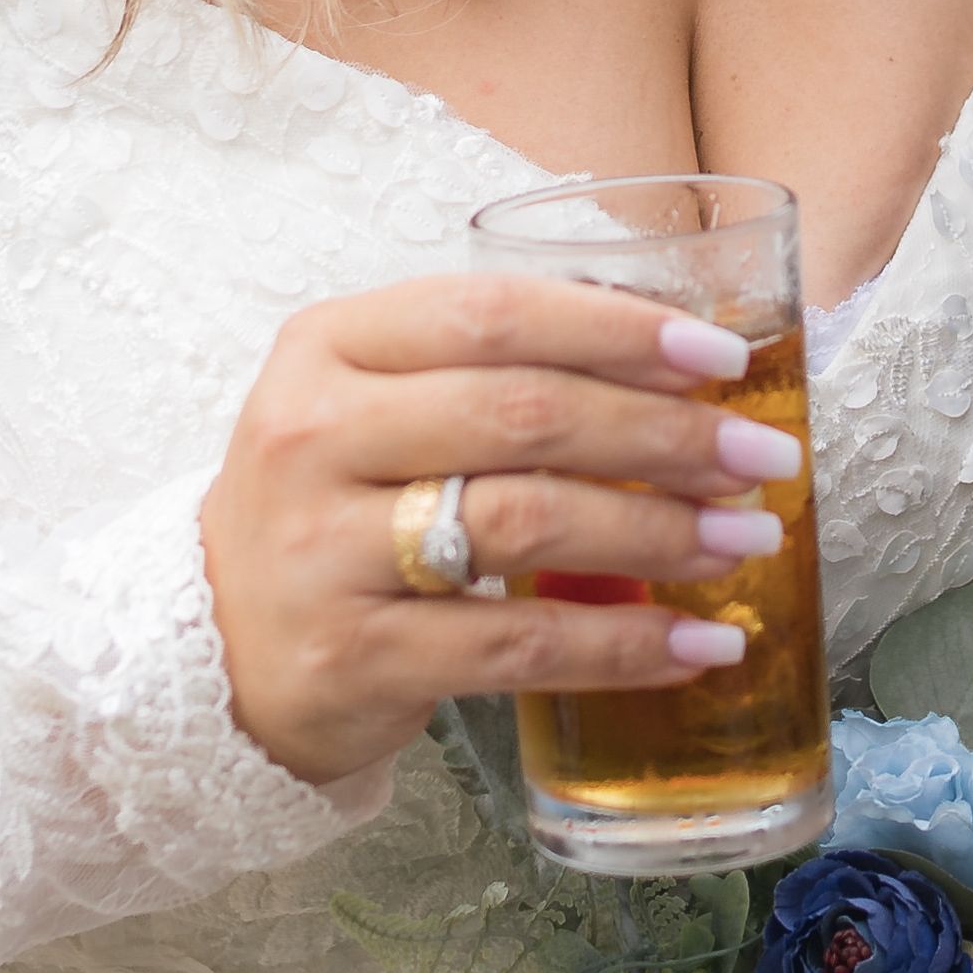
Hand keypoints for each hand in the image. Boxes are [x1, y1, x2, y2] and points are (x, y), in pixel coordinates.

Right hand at [199, 273, 801, 784]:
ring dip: (659, 533)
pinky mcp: (350, 656)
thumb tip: (677, 348)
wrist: (212, 646)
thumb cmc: (337, 502)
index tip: (723, 360)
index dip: (620, 331)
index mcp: (329, 346)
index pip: (495, 315)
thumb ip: (493, 363)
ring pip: (525, 523)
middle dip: (665, 435)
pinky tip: (698, 643)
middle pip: (524, 415)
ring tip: (746, 541)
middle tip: (761, 459)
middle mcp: (313, 436)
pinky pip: (515, 649)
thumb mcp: (376, 401)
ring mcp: (322, 551)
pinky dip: (622, 645)